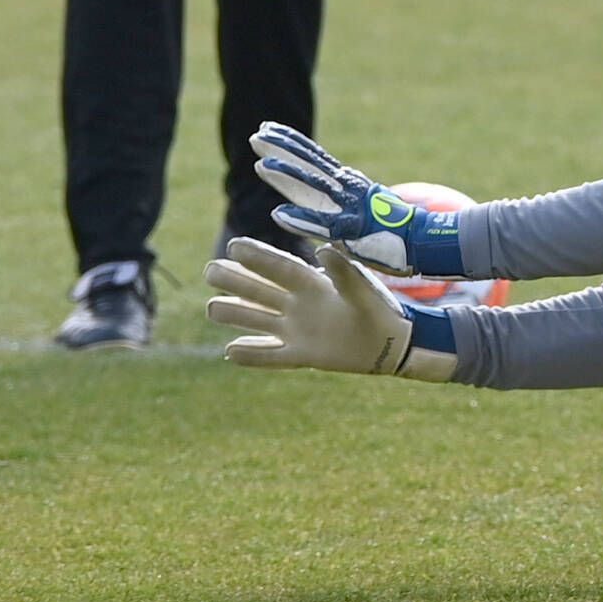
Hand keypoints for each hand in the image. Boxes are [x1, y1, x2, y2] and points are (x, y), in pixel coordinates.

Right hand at [204, 238, 456, 379]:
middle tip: (209, 270)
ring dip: (236, 314)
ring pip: (260, 320)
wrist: (392, 343)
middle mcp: (301, 304)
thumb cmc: (380, 309)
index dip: (257, 257)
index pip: (279, 268)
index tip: (234, 246)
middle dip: (236, 281)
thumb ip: (343, 272)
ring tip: (210, 308)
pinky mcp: (304, 354)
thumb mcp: (362, 288)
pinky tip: (229, 352)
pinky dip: (253, 355)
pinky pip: (272, 355)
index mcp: (313, 283)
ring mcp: (299, 329)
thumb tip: (323, 248)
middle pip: (261, 290)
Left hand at [251, 123, 465, 276]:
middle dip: (282, 149)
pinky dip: (299, 219)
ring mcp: (349, 207)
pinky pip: (321, 224)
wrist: (423, 241)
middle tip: (255, 135)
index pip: (314, 157)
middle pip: (309, 164)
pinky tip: (278, 214)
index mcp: (348, 183)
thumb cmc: (391, 231)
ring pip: (312, 188)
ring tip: (259, 165)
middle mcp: (347, 189)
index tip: (267, 128)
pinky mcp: (352, 231)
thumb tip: (320, 199)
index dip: (291, 142)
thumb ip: (339, 202)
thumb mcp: (362, 208)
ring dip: (285, 176)